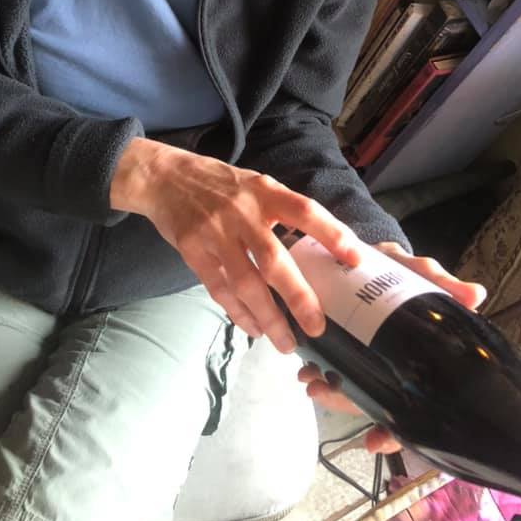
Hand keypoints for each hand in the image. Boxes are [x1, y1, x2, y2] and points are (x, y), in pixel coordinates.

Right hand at [110, 137, 360, 352]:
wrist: (164, 176)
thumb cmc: (220, 184)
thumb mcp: (255, 184)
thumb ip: (281, 210)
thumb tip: (321, 247)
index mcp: (265, 191)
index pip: (304, 211)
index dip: (332, 233)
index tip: (356, 259)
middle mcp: (242, 211)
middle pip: (273, 259)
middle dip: (297, 296)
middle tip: (317, 326)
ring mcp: (215, 232)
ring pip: (244, 282)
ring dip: (267, 317)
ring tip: (286, 343)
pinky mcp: (192, 249)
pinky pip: (217, 288)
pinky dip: (237, 312)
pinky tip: (253, 329)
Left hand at [298, 242, 487, 453]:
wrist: (366, 250)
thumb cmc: (399, 268)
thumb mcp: (417, 271)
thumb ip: (440, 282)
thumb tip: (477, 295)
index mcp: (420, 357)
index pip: (415, 410)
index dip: (396, 432)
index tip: (374, 443)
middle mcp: (395, 366)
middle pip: (375, 400)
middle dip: (347, 400)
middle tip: (320, 390)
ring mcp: (369, 355)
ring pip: (353, 387)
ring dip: (330, 387)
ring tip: (309, 379)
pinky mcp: (346, 342)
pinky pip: (334, 365)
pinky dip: (320, 367)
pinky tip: (306, 365)